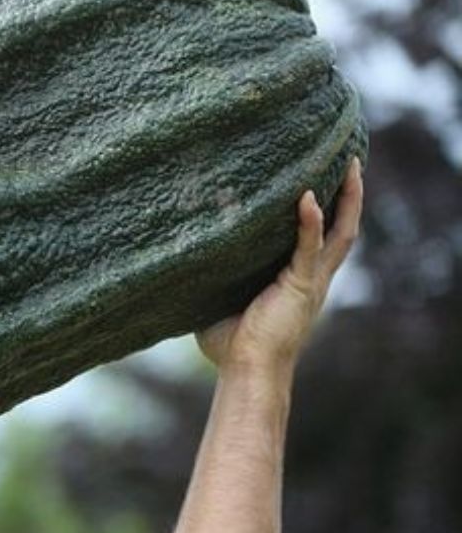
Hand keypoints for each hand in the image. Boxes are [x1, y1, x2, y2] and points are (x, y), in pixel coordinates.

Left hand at [198, 157, 363, 372]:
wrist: (246, 371)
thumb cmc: (231, 345)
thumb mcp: (222, 302)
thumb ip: (216, 277)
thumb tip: (182, 258)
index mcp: (299, 280)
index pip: (321, 237)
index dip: (329, 209)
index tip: (326, 179)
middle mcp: (313, 277)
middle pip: (344, 227)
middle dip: (351, 195)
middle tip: (351, 160)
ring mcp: (310, 281)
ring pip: (341, 232)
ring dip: (347, 199)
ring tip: (348, 166)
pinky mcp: (299, 286)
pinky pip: (309, 247)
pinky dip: (310, 222)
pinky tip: (307, 197)